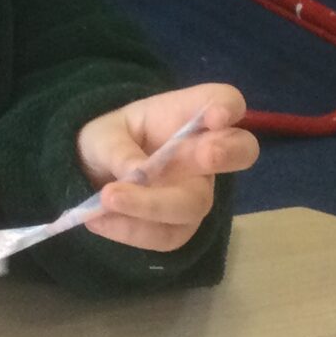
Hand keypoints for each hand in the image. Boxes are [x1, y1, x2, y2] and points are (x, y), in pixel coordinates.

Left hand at [74, 83, 256, 253]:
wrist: (94, 176)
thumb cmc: (109, 142)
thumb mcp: (102, 134)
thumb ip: (118, 149)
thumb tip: (136, 174)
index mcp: (188, 116)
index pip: (225, 101)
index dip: (227, 107)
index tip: (215, 116)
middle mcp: (204, 154)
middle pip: (242, 151)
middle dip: (226, 154)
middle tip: (205, 155)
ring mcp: (197, 192)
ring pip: (194, 204)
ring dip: (151, 204)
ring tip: (107, 198)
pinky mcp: (181, 227)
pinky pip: (166, 235)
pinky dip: (131, 230)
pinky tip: (99, 220)